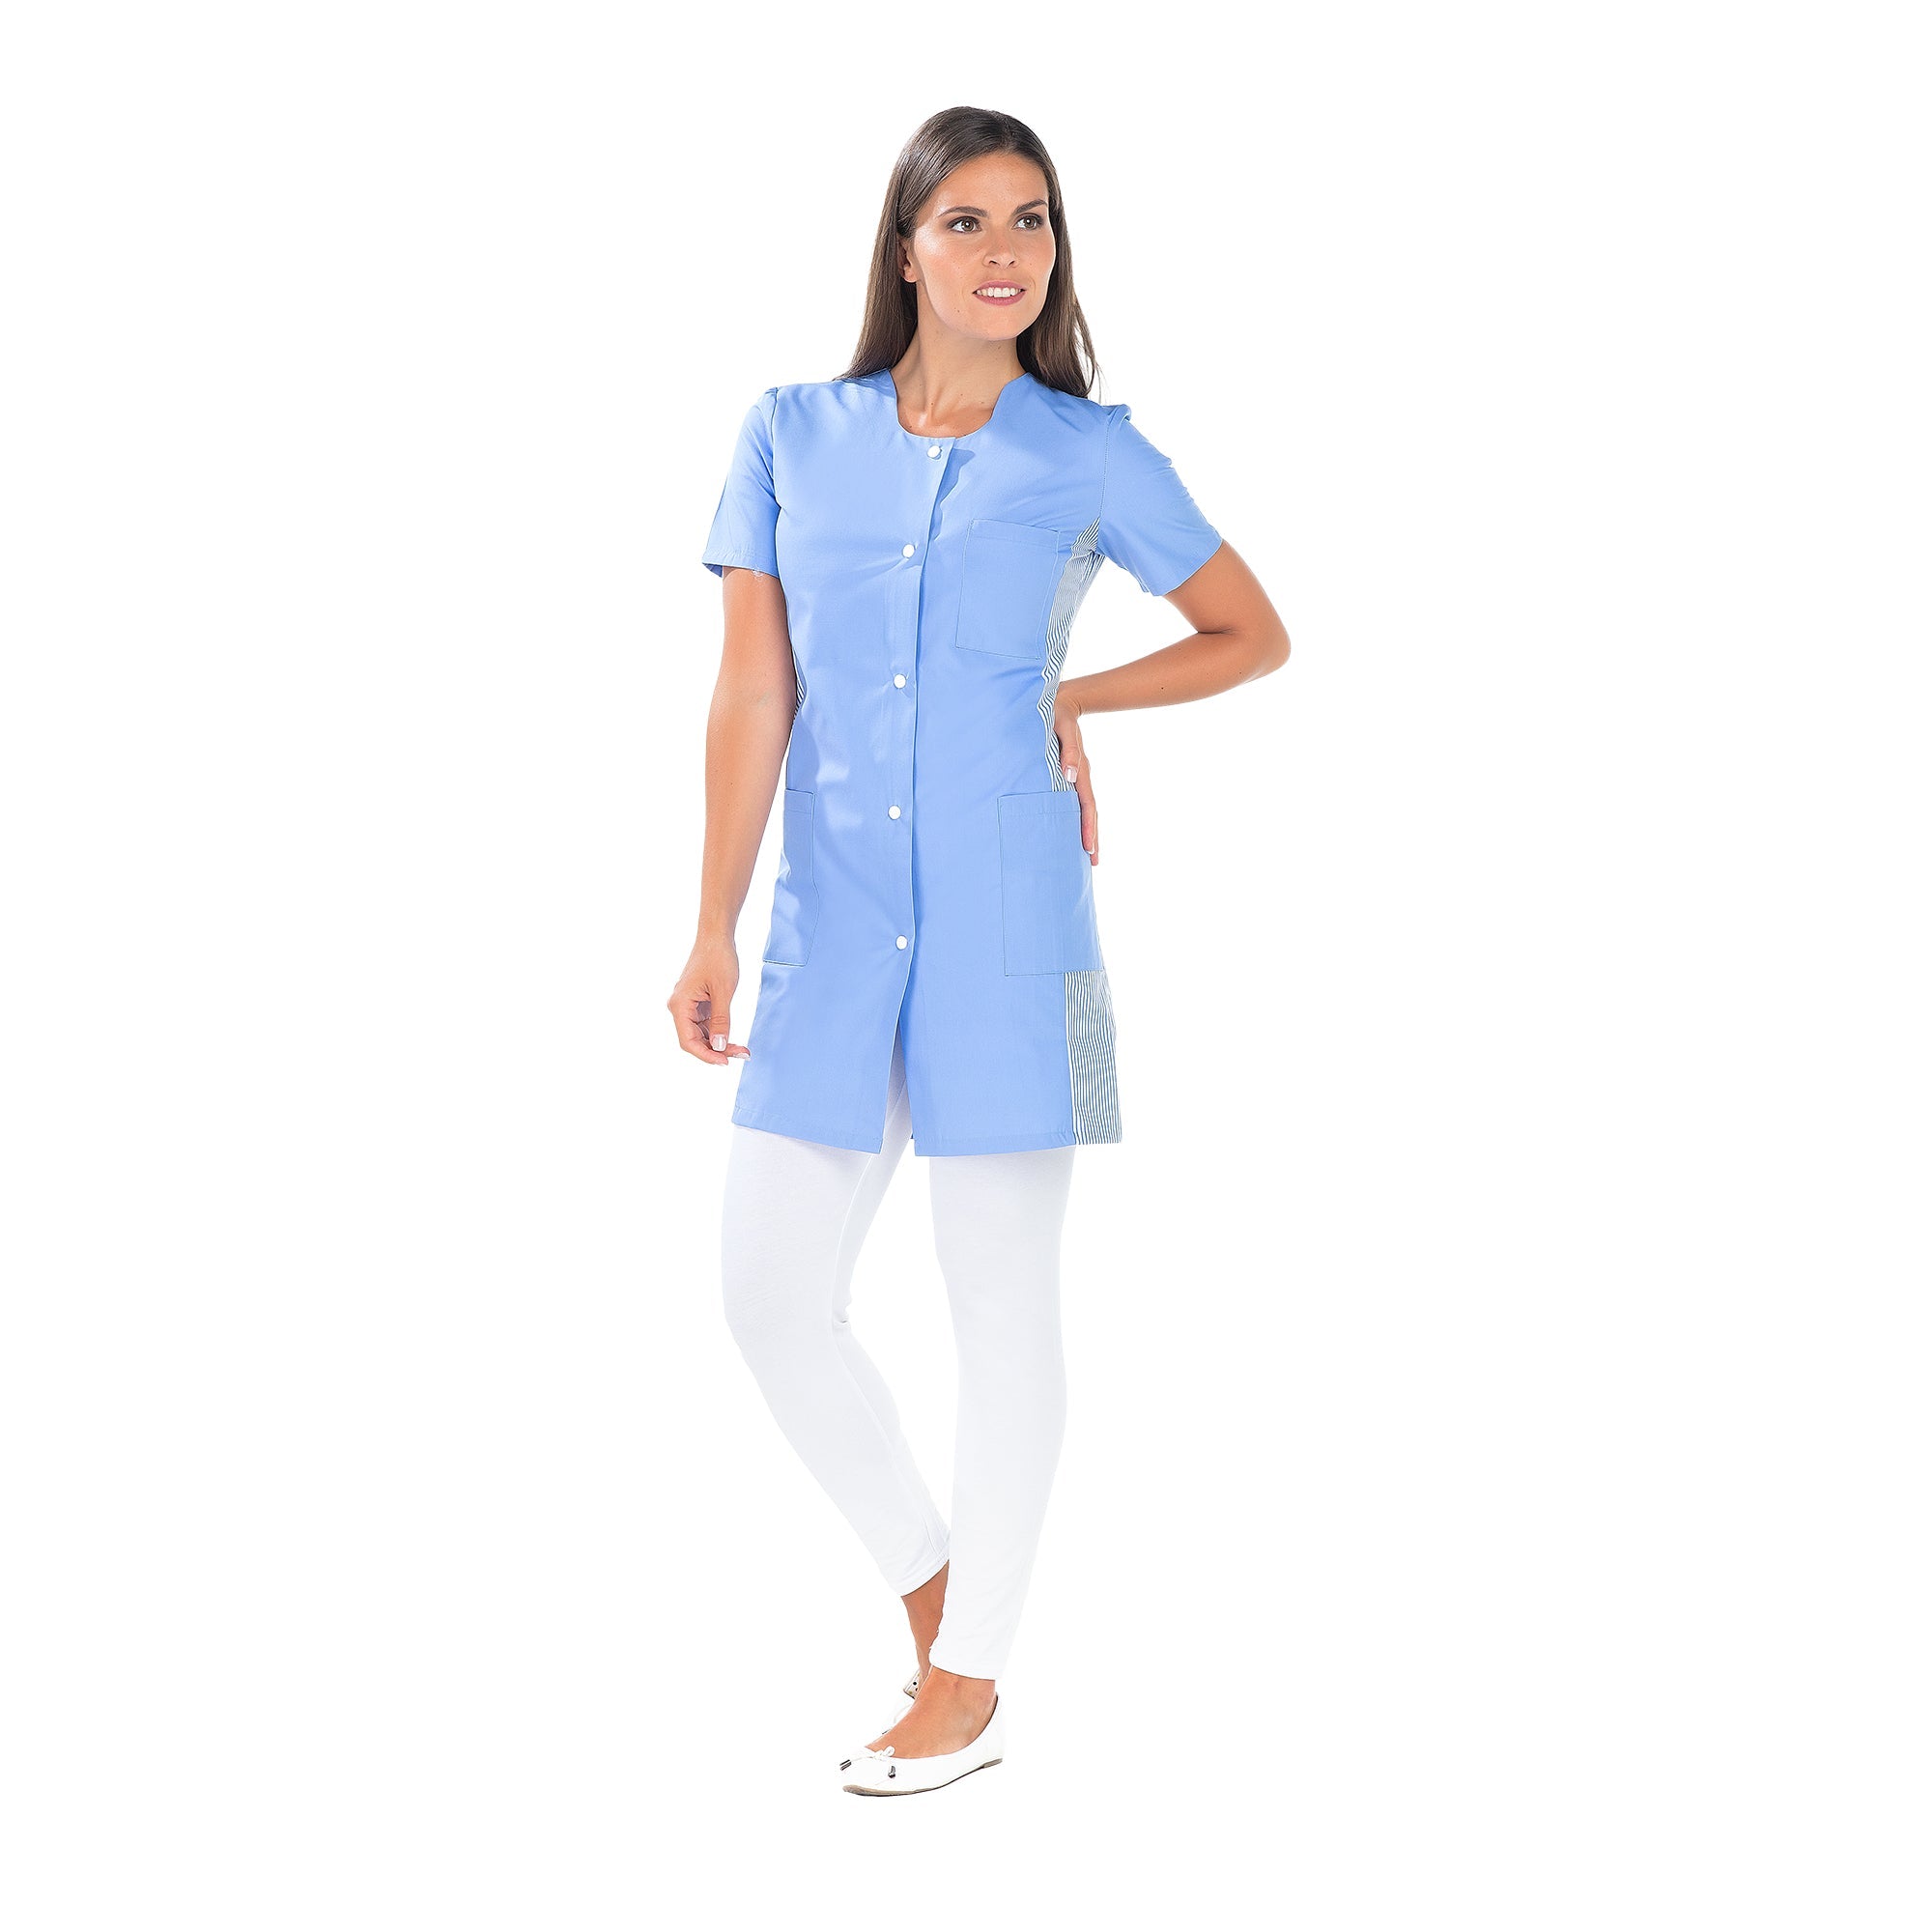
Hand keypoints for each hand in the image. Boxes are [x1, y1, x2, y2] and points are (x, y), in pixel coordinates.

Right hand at [668, 940, 751, 1064]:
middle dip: (717, 1050)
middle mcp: (680, 1008)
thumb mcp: (723, 992)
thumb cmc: (718, 959)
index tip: (725, 1061)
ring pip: (701, 1035)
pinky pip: (706, 1025)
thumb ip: (721, 1021)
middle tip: (742, 1055)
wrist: (716, 937)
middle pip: (695, 1040)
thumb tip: (718, 1046)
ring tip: (742, 1050)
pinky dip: (719, 1033)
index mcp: (680, 1005)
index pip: (688, 1041)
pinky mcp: (697, 1004)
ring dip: (720, 1044)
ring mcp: (688, 1006)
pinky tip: (733, 1039)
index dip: (706, 1055)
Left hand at [1052, 692, 1098, 863]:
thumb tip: (1070, 776)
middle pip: (1089, 812)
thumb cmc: (1055, 714)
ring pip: (1083, 808)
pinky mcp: (1067, 772)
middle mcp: (1079, 775)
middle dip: (1091, 836)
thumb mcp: (1061, 728)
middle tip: (1093, 863)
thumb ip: (1066, 751)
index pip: (1087, 805)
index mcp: (1079, 769)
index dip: (1087, 827)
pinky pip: (1074, 798)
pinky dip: (1076, 815)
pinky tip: (1070, 826)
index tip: (1088, 849)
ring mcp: (1075, 774)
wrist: (1059, 700)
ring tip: (1087, 852)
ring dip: (1086, 829)